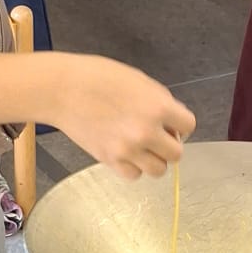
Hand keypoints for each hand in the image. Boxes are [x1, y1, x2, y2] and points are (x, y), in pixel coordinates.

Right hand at [47, 56, 194, 179]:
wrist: (62, 89)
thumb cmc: (98, 77)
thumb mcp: (139, 81)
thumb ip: (160, 101)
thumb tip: (172, 121)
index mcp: (158, 106)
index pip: (189, 126)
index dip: (180, 124)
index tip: (170, 123)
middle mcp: (147, 131)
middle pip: (176, 154)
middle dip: (168, 145)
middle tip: (155, 137)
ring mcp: (128, 149)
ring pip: (158, 170)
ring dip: (153, 159)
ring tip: (140, 147)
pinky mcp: (110, 160)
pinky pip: (134, 175)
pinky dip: (132, 167)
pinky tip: (125, 152)